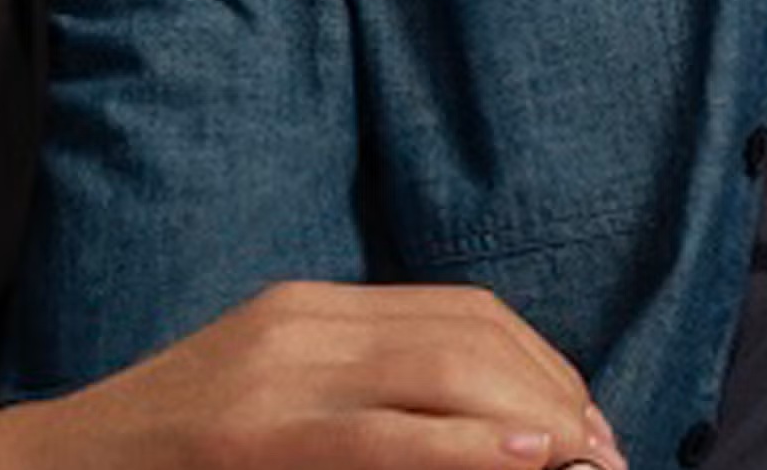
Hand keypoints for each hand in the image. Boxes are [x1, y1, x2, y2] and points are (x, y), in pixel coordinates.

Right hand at [0, 281, 623, 469]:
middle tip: (607, 461)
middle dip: (559, 398)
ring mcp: (270, 379)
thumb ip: (356, 405)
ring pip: (443, 373)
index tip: (590, 431)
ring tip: (587, 466)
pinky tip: (529, 459)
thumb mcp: (264, 407)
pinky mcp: (247, 436)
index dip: (545, 367)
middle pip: (471, 338)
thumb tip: (479, 431)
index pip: (464, 315)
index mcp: (307, 312)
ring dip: (535, 423)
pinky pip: (377, 437)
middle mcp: (297, 326)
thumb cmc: (159, 462)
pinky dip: (467, 447)